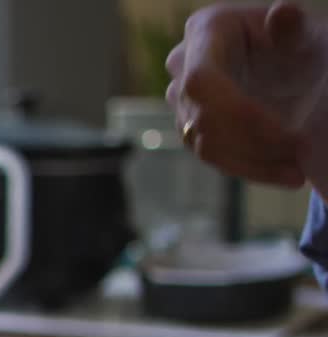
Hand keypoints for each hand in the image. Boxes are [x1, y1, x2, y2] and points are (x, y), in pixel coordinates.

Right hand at [165, 1, 327, 186]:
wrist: (296, 64)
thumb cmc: (300, 44)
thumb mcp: (303, 32)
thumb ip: (293, 26)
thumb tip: (282, 14)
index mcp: (205, 31)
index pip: (202, 82)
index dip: (240, 115)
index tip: (289, 137)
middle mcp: (183, 65)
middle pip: (202, 118)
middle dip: (253, 144)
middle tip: (300, 158)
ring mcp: (181, 99)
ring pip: (205, 144)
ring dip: (253, 162)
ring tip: (297, 171)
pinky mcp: (190, 127)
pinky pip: (212, 156)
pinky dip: (249, 168)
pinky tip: (283, 172)